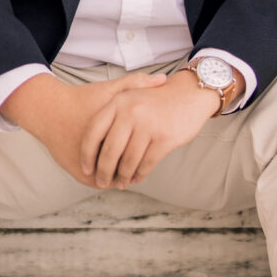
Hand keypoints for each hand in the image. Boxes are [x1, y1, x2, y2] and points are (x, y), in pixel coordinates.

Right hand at [0, 71, 167, 186]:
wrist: (50, 112)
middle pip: (130, 165)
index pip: (141, 148)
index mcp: (113, 132)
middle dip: (139, 163)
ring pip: (116, 177)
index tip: (158, 140)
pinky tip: (118, 167)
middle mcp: (100, 153)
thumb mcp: (109, 90)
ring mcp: (89, 166)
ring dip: (124, 173)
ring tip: (135, 165)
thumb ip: (136, 83)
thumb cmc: (83, 99)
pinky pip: (102, 181)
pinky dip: (110, 176)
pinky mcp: (79, 173)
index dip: (152, 147)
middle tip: (150, 157)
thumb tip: (164, 79)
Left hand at [80, 69, 220, 189]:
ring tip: (120, 183)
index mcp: (118, 102)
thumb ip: (113, 115)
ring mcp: (148, 125)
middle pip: (109, 151)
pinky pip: (146, 164)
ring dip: (122, 176)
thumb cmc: (156, 100)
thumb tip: (94, 150)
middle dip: (104, 171)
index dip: (87, 154)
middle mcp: (131, 112)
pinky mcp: (164, 138)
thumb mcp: (132, 97)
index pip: (94, 132)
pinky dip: (139, 175)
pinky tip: (135, 178)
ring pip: (128, 161)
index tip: (86, 169)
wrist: (189, 94)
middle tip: (102, 182)